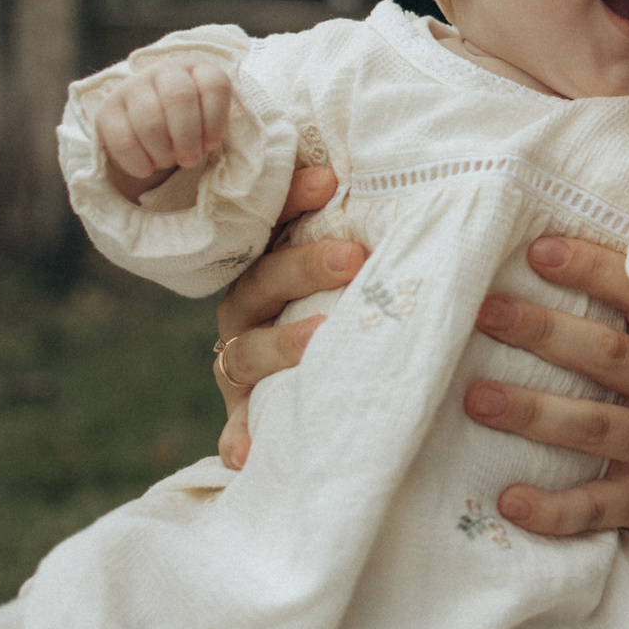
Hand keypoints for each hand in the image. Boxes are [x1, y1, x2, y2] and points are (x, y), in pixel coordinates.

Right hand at [98, 61, 234, 201]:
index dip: (216, 120)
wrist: (150, 138)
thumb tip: (212, 146)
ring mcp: (132, 86)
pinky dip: (139, 162)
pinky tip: (147, 168)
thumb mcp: (210, 123)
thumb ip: (218, 128)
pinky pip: (123, 139)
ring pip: (150, 121)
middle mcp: (163, 70)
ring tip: (168, 162)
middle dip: (188, 138)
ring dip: (164, 152)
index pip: (214, 85)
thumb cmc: (191, 129)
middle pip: (179, 97)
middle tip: (190, 160)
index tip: (212, 145)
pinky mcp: (107, 110)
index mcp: (197, 69)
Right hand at [210, 166, 362, 469]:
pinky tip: (250, 449)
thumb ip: (359, 234)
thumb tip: (391, 179)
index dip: (293, 199)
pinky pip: (237, 433)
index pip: (272, 224)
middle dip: (304, 266)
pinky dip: (241, 439)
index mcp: (269, 270)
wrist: (303, 401)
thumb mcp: (344, 274)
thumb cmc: (340, 315)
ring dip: (283, 344)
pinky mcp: (244, 421)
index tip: (331, 180)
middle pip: (263, 283)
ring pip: (249, 352)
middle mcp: (247, 315)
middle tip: (353, 258)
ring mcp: (240, 369)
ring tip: (322, 336)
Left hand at [464, 236, 628, 578]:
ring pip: (592, 427)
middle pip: (609, 355)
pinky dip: (551, 507)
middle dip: (544, 331)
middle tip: (487, 313)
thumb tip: (549, 256)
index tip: (538, 251)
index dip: (592, 271)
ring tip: (475, 398)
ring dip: (531, 411)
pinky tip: (508, 500)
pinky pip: (594, 506)